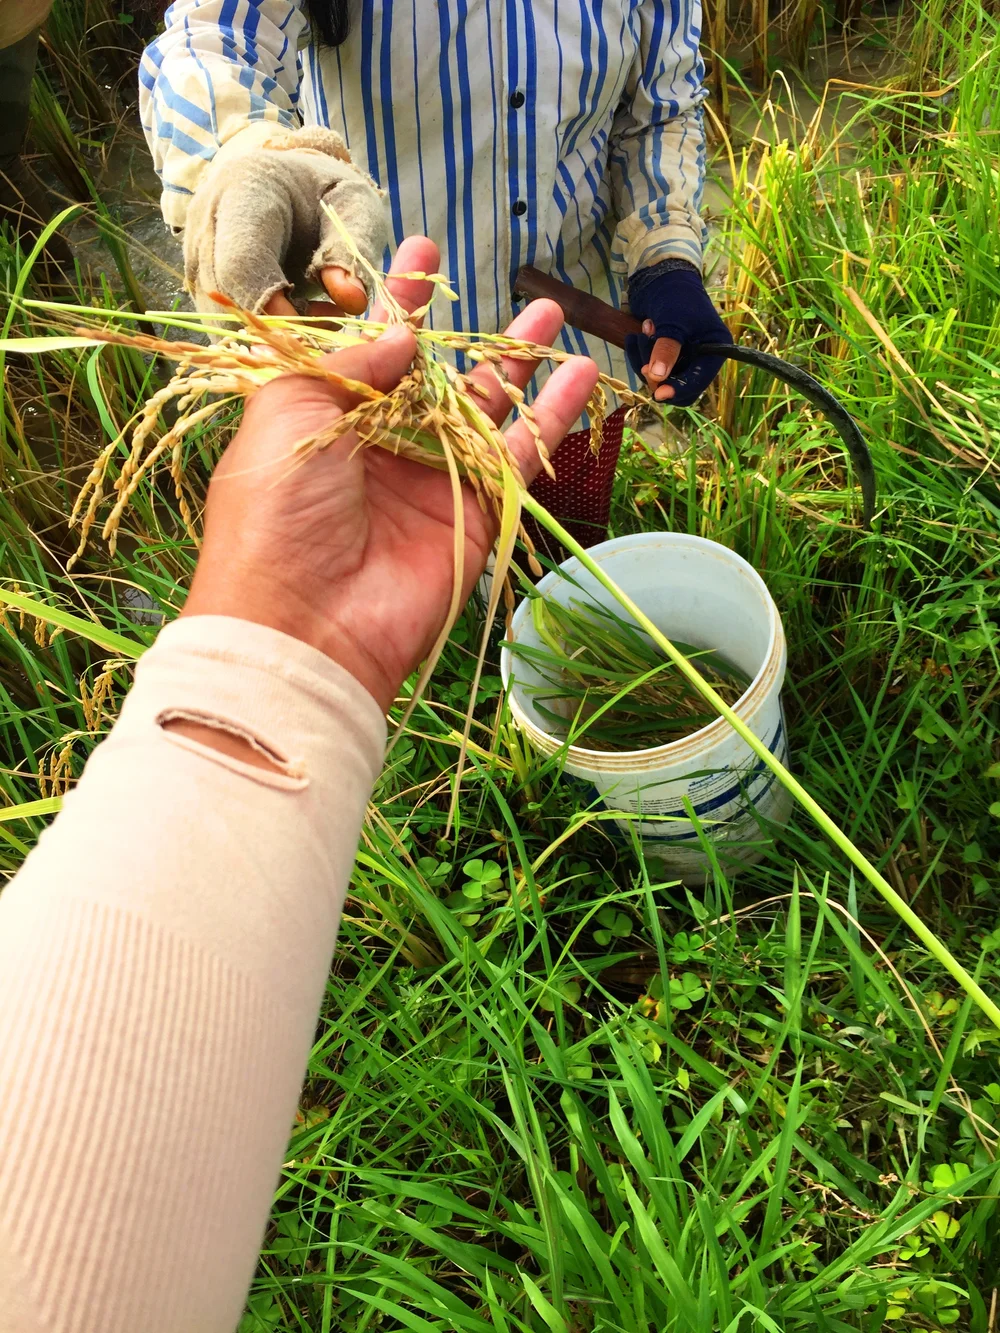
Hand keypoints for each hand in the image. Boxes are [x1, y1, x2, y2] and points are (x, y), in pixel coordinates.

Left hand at [181, 236, 599, 711]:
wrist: (303, 623)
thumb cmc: (275, 514)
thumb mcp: (289, 413)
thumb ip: (348, 364)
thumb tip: (402, 336)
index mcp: (329, 418)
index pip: (373, 349)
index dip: (401, 300)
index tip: (426, 252)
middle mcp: (383, 446)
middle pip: (439, 376)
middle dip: (473, 331)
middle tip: (515, 287)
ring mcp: (431, 481)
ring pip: (486, 409)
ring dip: (520, 364)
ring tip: (553, 316)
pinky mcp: (474, 516)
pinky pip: (519, 456)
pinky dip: (550, 418)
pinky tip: (578, 376)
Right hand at [183, 125, 386, 320]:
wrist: (286, 181)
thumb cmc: (323, 191)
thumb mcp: (353, 205)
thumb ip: (350, 250)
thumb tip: (353, 302)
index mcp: (242, 192)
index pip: (241, 265)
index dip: (274, 308)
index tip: (315, 329)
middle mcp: (205, 223)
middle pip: (226, 298)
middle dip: (280, 326)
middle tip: (329, 321)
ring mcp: (194, 255)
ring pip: (220, 318)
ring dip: (270, 333)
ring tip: (317, 315)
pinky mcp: (196, 282)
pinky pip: (221, 322)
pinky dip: (259, 333)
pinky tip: (295, 319)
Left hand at [624, 261, 732, 405]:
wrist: (660, 277)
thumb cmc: (676, 295)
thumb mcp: (674, 322)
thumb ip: (668, 349)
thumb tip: (658, 378)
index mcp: (716, 349)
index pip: (699, 382)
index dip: (679, 389)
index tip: (659, 393)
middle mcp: (701, 357)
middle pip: (677, 385)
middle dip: (657, 375)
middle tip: (645, 363)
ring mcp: (681, 357)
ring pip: (659, 378)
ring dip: (644, 357)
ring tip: (644, 330)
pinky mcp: (663, 355)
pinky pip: (647, 368)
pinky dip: (638, 353)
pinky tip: (637, 333)